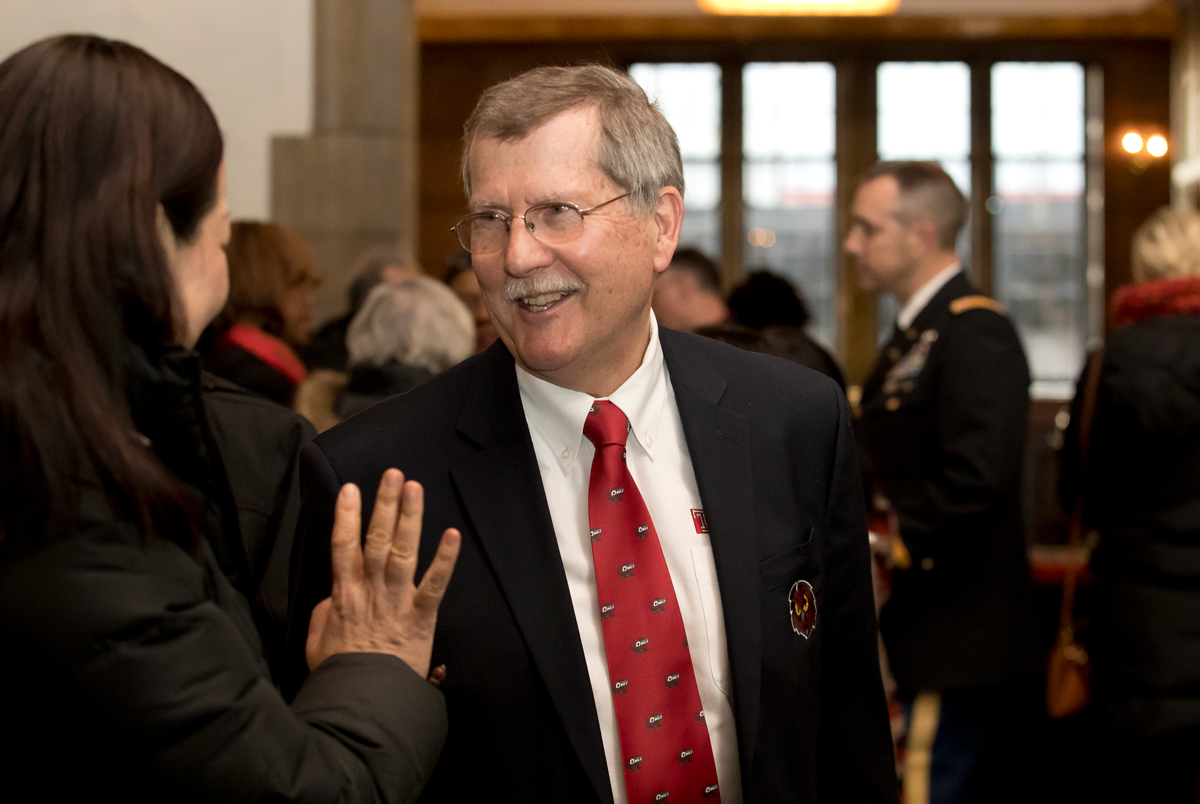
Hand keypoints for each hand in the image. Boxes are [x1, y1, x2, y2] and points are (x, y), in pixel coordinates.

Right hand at [306, 469, 460, 678]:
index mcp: (344, 595)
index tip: (350, 489)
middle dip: (384, 504)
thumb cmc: (339, 675)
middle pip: (376, 540)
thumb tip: (329, 600)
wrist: (362, 703)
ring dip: (410, 518)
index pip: (343, 547)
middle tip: (393, 474)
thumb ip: (322, 615)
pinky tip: (453, 534)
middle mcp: (370, 591)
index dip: (346, 516)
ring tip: (414, 487)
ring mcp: (396, 601)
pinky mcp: (421, 617)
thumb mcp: (317, 643)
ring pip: (402, 551)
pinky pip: (435, 584)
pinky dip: (444, 559)